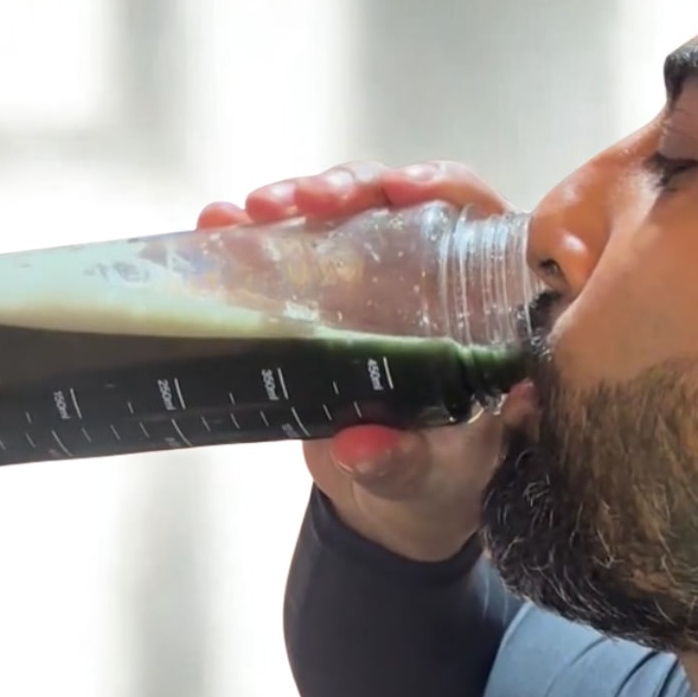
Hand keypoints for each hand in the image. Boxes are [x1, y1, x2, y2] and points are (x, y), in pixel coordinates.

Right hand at [197, 161, 527, 561]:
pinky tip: (218, 227)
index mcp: (479, 310)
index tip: (402, 190)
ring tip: (251, 212)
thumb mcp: (430, 476)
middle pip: (398, 204)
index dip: (444, 189)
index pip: (478, 223)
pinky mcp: (321, 305)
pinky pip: (290, 255)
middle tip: (308, 202)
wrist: (392, 508)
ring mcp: (371, 289)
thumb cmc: (439, 483)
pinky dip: (252, 237)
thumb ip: (404, 462)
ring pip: (340, 217)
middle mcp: (429, 284)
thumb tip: (363, 447)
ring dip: (295, 202)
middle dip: (351, 187)